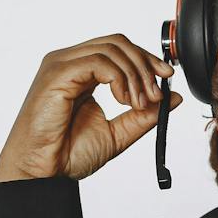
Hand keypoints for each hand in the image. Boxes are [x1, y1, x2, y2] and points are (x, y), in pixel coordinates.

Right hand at [0, 35, 182, 182]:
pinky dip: (119, 78)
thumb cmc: (66, 155)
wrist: (44, 174)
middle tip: (155, 94)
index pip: (119, 49)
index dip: (146, 59)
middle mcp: (70, 63)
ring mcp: (61, 65)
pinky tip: (123, 100)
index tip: (166, 78)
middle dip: (145, 65)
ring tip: (138, 103)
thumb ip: (143, 114)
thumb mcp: (117, 133)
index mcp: (81, 73)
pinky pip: (98, 61)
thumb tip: (173, 97)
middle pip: (118, 43)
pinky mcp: (57, 73)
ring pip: (111, 48)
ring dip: (135, 75)